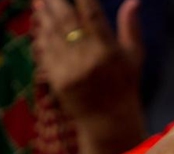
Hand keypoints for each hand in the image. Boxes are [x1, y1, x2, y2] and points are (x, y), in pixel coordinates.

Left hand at [31, 0, 142, 119]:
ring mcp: (70, 69)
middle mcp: (88, 58)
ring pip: (53, 34)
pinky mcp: (57, 79)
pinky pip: (45, 52)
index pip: (92, 15)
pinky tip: (39, 23)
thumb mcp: (134, 56)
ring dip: (44, 14)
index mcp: (108, 51)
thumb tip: (133, 0)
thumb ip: (131, 27)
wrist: (108, 121)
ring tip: (39, 1)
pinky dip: (41, 35)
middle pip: (67, 21)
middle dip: (56, 2)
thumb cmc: (124, 85)